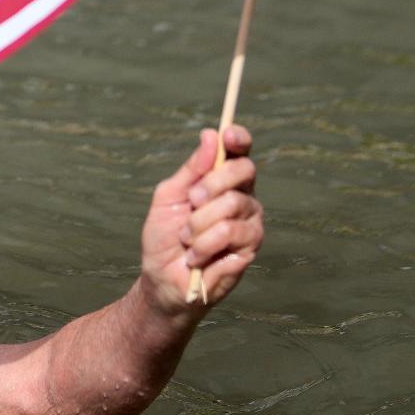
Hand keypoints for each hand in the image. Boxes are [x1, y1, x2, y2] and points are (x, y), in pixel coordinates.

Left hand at [139, 127, 261, 313]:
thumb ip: (191, 169)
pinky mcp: (250, 247)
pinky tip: (195, 257)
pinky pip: (230, 233)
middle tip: (191, 201)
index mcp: (223, 181)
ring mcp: (250, 222)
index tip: (228, 134)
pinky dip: (203, 245)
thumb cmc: (164, 237)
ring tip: (187, 239)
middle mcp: (242, 198)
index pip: (240, 152)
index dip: (238, 139)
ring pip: (233, 204)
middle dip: (210, 184)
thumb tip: (210, 136)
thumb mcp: (169, 197)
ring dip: (199, 223)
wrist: (163, 279)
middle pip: (244, 171)